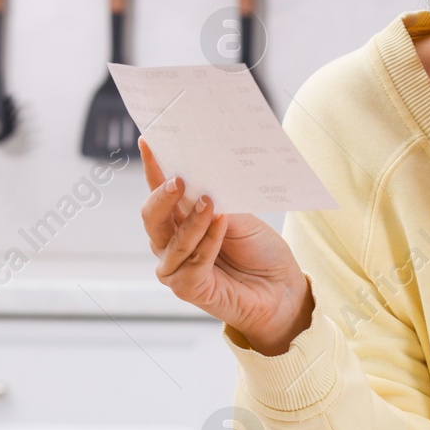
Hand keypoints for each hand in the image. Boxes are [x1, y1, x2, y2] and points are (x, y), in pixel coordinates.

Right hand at [138, 138, 313, 354]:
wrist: (281, 288)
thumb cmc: (259, 251)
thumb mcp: (239, 216)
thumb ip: (216, 201)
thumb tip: (199, 178)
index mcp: (180, 219)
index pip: (160, 191)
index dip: (152, 167)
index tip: (149, 141)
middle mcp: (170, 242)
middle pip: (151, 216)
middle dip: (162, 195)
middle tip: (180, 179)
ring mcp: (175, 267)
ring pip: (171, 240)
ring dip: (192, 220)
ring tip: (211, 203)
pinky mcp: (187, 288)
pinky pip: (192, 262)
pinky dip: (207, 242)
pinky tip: (221, 225)